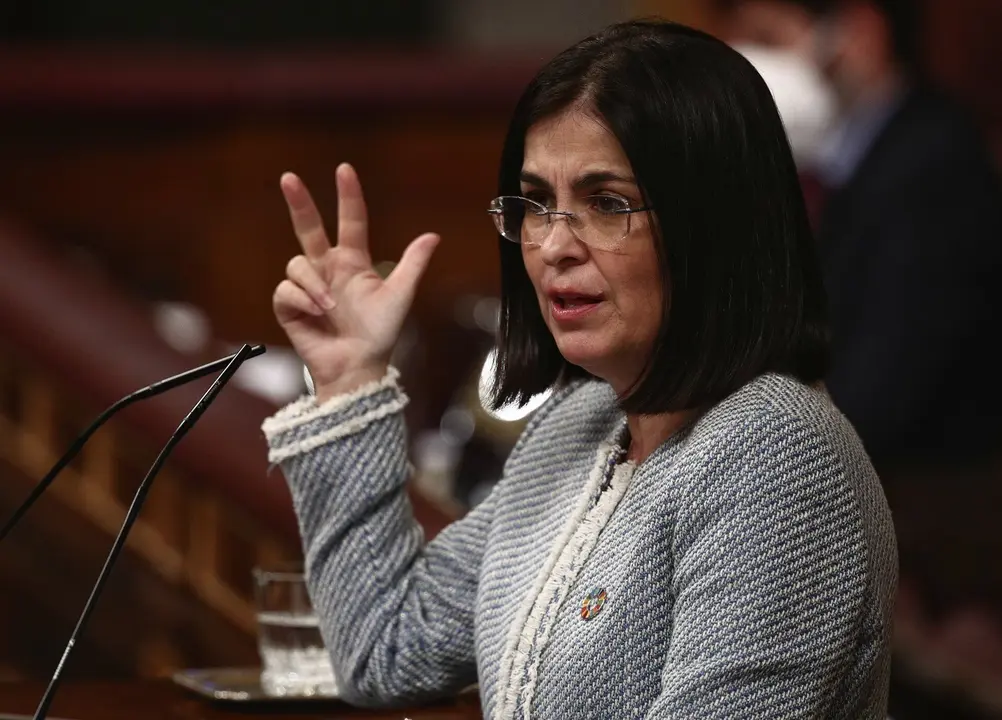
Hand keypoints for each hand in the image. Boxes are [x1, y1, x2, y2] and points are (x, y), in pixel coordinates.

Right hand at [272, 163, 439, 401]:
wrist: (358, 367)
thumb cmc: (380, 334)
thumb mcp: (400, 297)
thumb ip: (412, 265)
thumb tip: (433, 235)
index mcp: (354, 262)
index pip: (350, 221)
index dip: (348, 196)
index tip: (345, 169)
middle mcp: (328, 269)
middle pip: (309, 228)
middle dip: (299, 202)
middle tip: (289, 177)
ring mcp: (308, 287)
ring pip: (298, 263)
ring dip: (314, 284)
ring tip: (330, 307)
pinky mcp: (290, 306)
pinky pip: (286, 289)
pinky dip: (302, 300)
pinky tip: (317, 314)